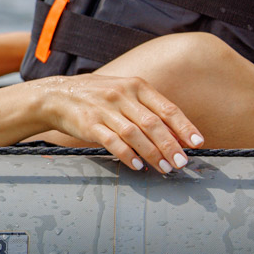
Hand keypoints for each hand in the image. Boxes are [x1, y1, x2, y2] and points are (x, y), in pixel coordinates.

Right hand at [36, 74, 202, 172]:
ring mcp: (104, 110)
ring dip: (152, 153)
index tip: (197, 143)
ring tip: (164, 168)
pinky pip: (112, 141)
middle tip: (182, 163)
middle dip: (171, 146)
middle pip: (153, 124)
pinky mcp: (89, 124)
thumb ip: (146, 107)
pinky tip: (137, 165)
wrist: (56, 95)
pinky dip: (126, 154)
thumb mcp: (122, 91)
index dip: (184, 127)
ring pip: (135, 134)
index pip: (167, 108)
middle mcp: (121, 96)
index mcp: (135, 86)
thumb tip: (175, 132)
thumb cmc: (95, 96)